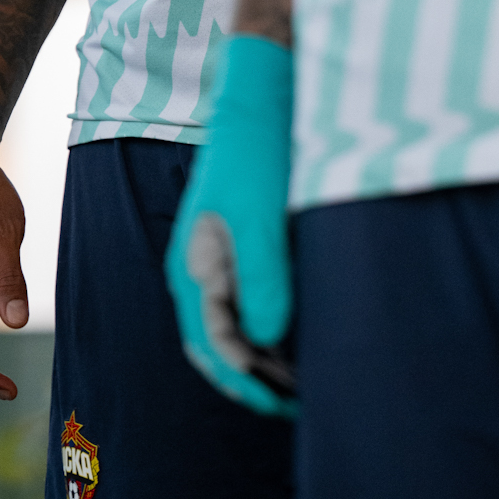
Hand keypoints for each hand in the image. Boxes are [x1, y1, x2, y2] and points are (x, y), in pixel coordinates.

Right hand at [165, 35, 296, 418]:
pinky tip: (302, 336)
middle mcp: (200, 269)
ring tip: (305, 381)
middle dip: (253, 380)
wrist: (261, 94)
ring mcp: (220, 257)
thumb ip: (262, 281)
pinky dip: (270, 329)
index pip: (212, 347)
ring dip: (264, 358)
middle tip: (298, 405)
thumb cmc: (257, 152)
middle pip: (218, 345)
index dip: (246, 383)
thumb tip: (269, 343)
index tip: (282, 405)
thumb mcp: (260, 218)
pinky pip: (248, 301)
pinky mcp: (242, 244)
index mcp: (194, 267)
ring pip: (235, 326)